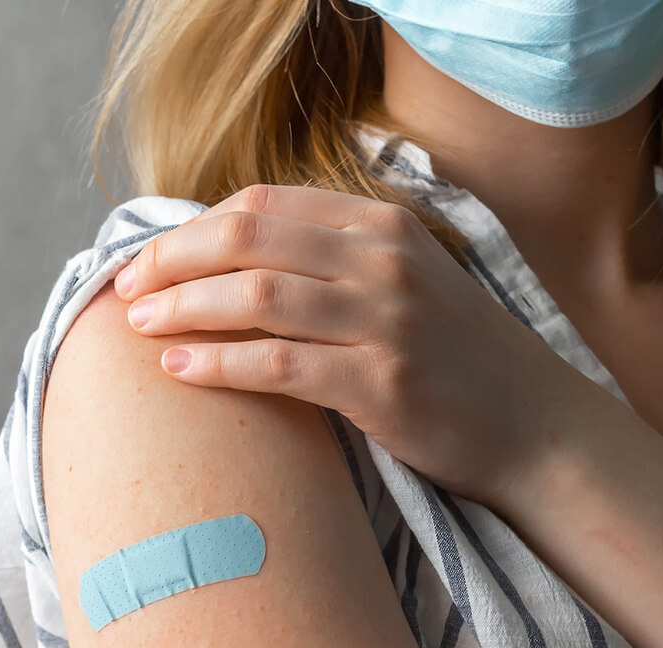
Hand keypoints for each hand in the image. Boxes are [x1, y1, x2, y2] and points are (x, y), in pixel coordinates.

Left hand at [112, 183, 552, 503]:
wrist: (536, 428)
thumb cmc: (457, 361)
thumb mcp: (406, 285)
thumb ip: (335, 263)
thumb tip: (235, 267)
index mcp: (384, 225)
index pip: (265, 203)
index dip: (195, 227)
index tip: (153, 258)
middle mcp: (383, 259)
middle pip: (247, 237)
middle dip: (172, 259)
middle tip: (127, 290)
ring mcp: (385, 319)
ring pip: (254, 295)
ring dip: (183, 307)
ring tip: (139, 327)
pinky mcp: (380, 383)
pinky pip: (276, 364)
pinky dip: (217, 364)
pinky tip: (178, 372)